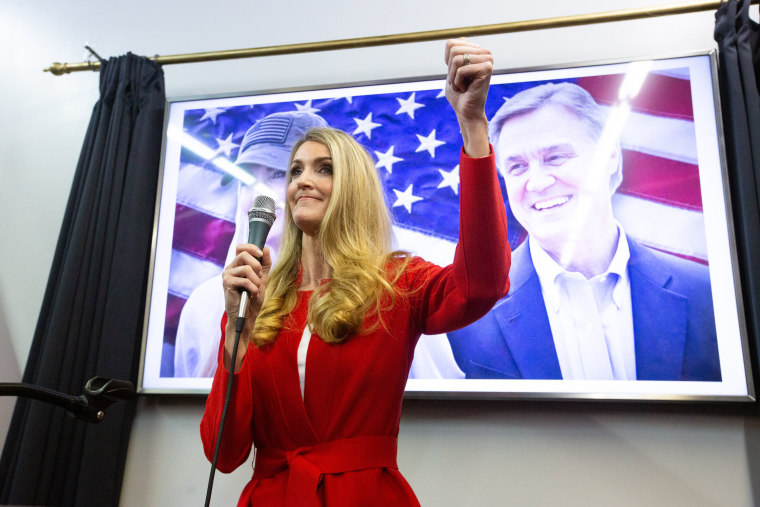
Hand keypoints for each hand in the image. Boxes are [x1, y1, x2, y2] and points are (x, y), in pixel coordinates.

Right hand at [221, 244, 271, 368]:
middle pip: (244, 254)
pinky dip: (253, 287)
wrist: (246, 316)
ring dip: (256, 280)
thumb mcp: (262, 279)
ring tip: (255, 289)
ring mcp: (227, 275)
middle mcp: (230, 268)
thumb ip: (264, 264)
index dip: (252, 247)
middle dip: (257, 265)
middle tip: (259, 277)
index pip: (241, 247)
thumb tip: (266, 248)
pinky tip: (252, 294)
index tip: (260, 254)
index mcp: (237, 265)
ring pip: (246, 268)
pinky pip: (245, 280)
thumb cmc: (252, 298)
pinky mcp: (227, 284)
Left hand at [444, 38, 492, 156]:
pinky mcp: (487, 68)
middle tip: (459, 82)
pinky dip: (458, 82)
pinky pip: (461, 70)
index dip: (447, 62)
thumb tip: (460, 39)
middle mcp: (485, 53)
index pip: (451, 44)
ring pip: (456, 59)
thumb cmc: (459, 95)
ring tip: (463, 86)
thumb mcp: (452, 71)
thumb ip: (455, 55)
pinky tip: (467, 89)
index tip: (456, 75)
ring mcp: (488, 59)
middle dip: (450, 70)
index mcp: (477, 51)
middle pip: (453, 50)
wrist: (466, 112)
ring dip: (454, 77)